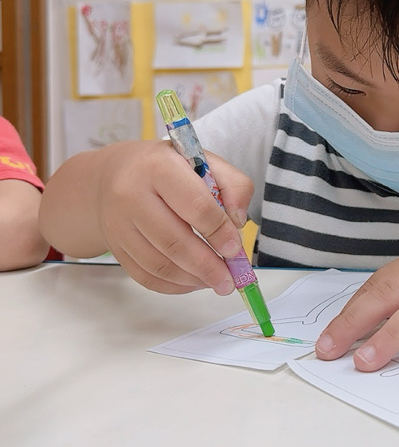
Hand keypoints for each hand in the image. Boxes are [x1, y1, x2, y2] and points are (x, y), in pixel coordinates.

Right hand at [94, 140, 253, 294]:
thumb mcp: (204, 160)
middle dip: (207, 267)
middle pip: (174, 242)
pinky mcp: (114, 246)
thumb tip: (237, 222)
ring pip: (158, 264)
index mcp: (159, 167)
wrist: (113, 173)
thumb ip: (234, 185)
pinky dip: (172, 286)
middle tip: (229, 280)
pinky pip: (144, 276)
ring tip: (215, 282)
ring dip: (192, 279)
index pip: (195, 206)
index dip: (219, 232)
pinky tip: (192, 282)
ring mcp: (118, 224)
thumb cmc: (166, 166)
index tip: (235, 248)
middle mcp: (131, 195)